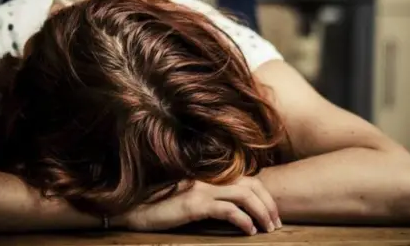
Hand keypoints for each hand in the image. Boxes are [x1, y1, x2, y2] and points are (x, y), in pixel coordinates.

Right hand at [117, 177, 281, 234]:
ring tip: (268, 228)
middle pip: (251, 184)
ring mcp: (201, 189)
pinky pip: (228, 209)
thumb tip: (236, 212)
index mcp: (209, 177)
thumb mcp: (190, 201)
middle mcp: (208, 179)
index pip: (247, 179)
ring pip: (244, 195)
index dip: (264, 195)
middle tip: (276, 223)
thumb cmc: (161, 209)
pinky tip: (249, 231)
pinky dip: (243, 220)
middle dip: (269, 204)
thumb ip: (211, 200)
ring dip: (261, 212)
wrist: (133, 211)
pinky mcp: (194, 204)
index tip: (272, 213)